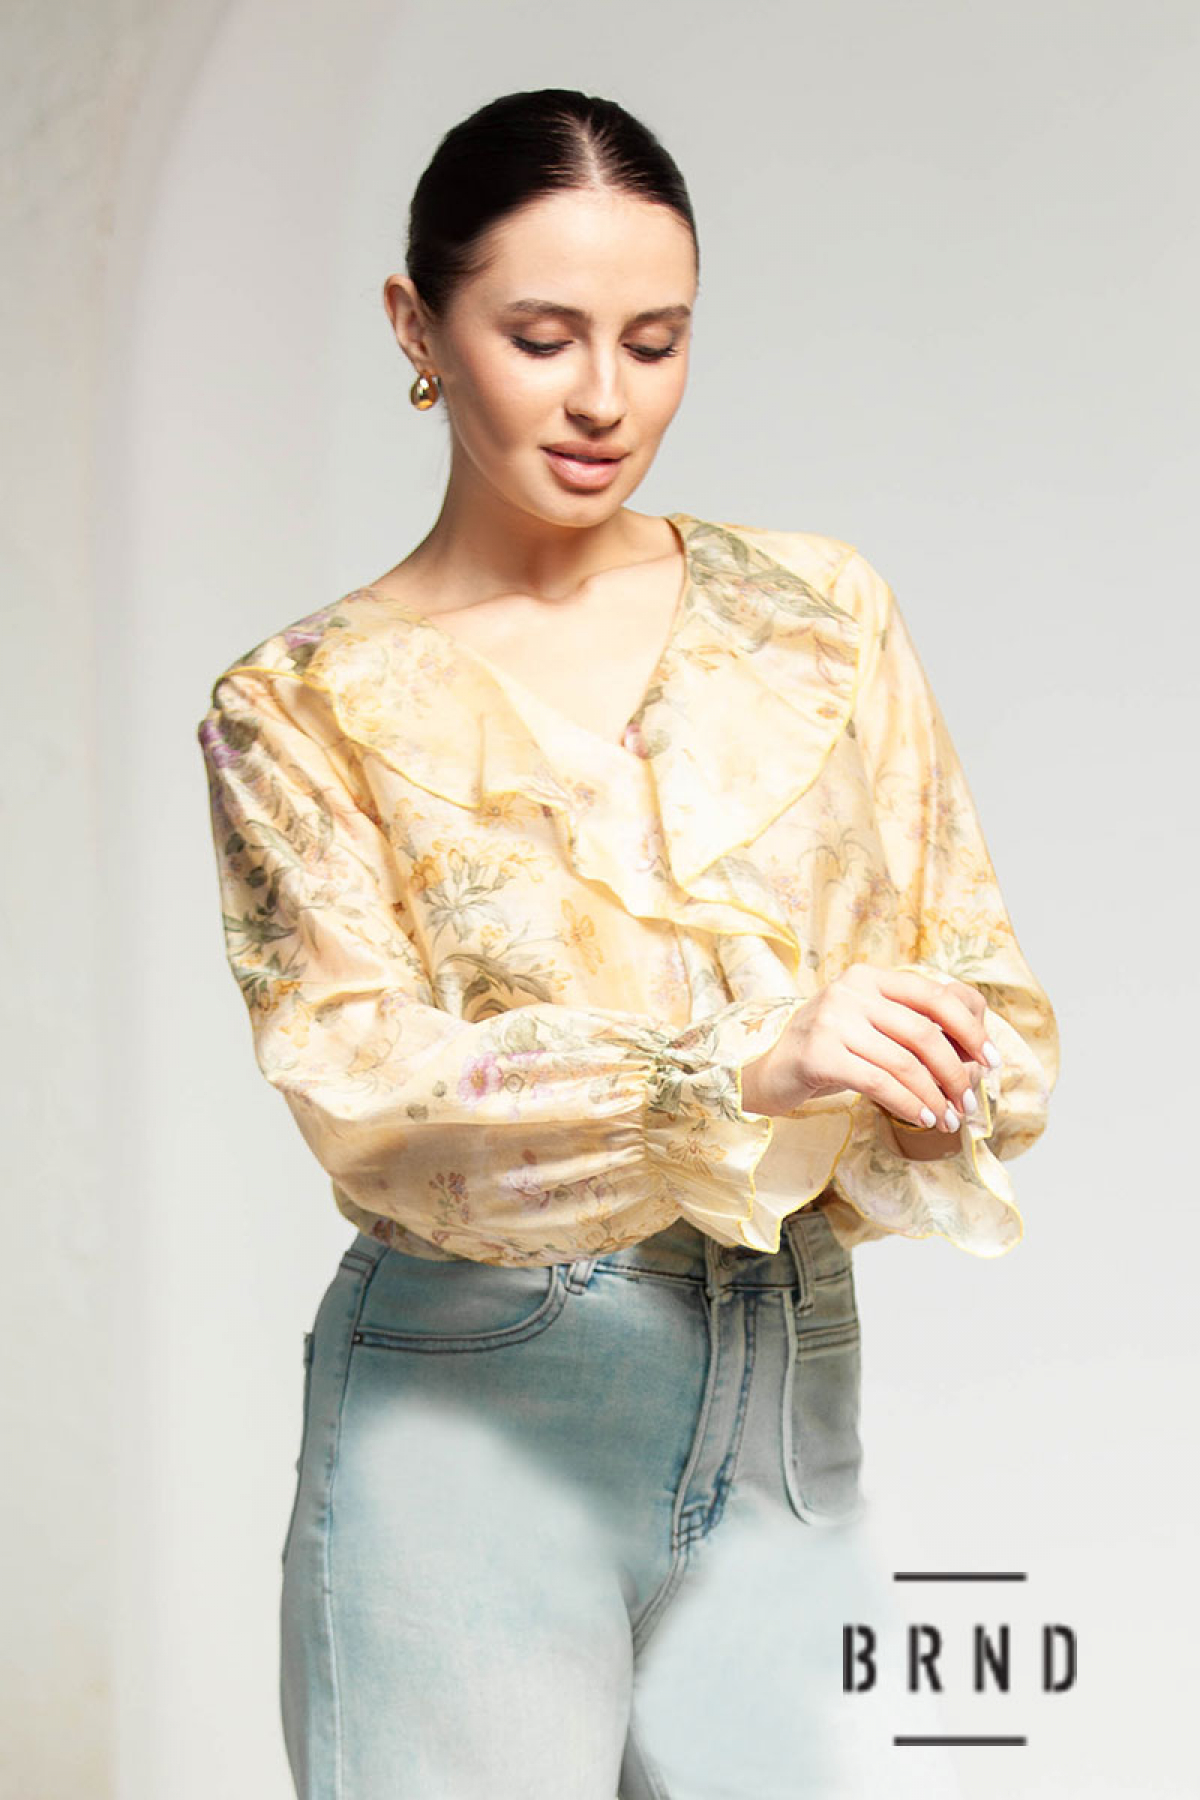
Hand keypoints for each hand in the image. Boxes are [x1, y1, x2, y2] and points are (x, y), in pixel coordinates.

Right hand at [739, 964, 995, 1130]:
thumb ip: (912, 1027)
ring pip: (904, 1062)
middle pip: (924, 1032)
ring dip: (934, 1096)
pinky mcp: (818, 1054)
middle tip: (968, 1103)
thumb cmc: (833, 1051)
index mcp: (870, 977)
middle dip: (956, 1073)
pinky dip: (908, 1104)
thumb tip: (976, 1055)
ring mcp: (831, 1020)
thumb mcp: (871, 1026)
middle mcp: (850, 990)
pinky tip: (922, 1118)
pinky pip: (879, 1082)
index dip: (970, 1029)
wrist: (770, 1070)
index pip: (935, 995)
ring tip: (947, 1119)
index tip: (993, 1060)